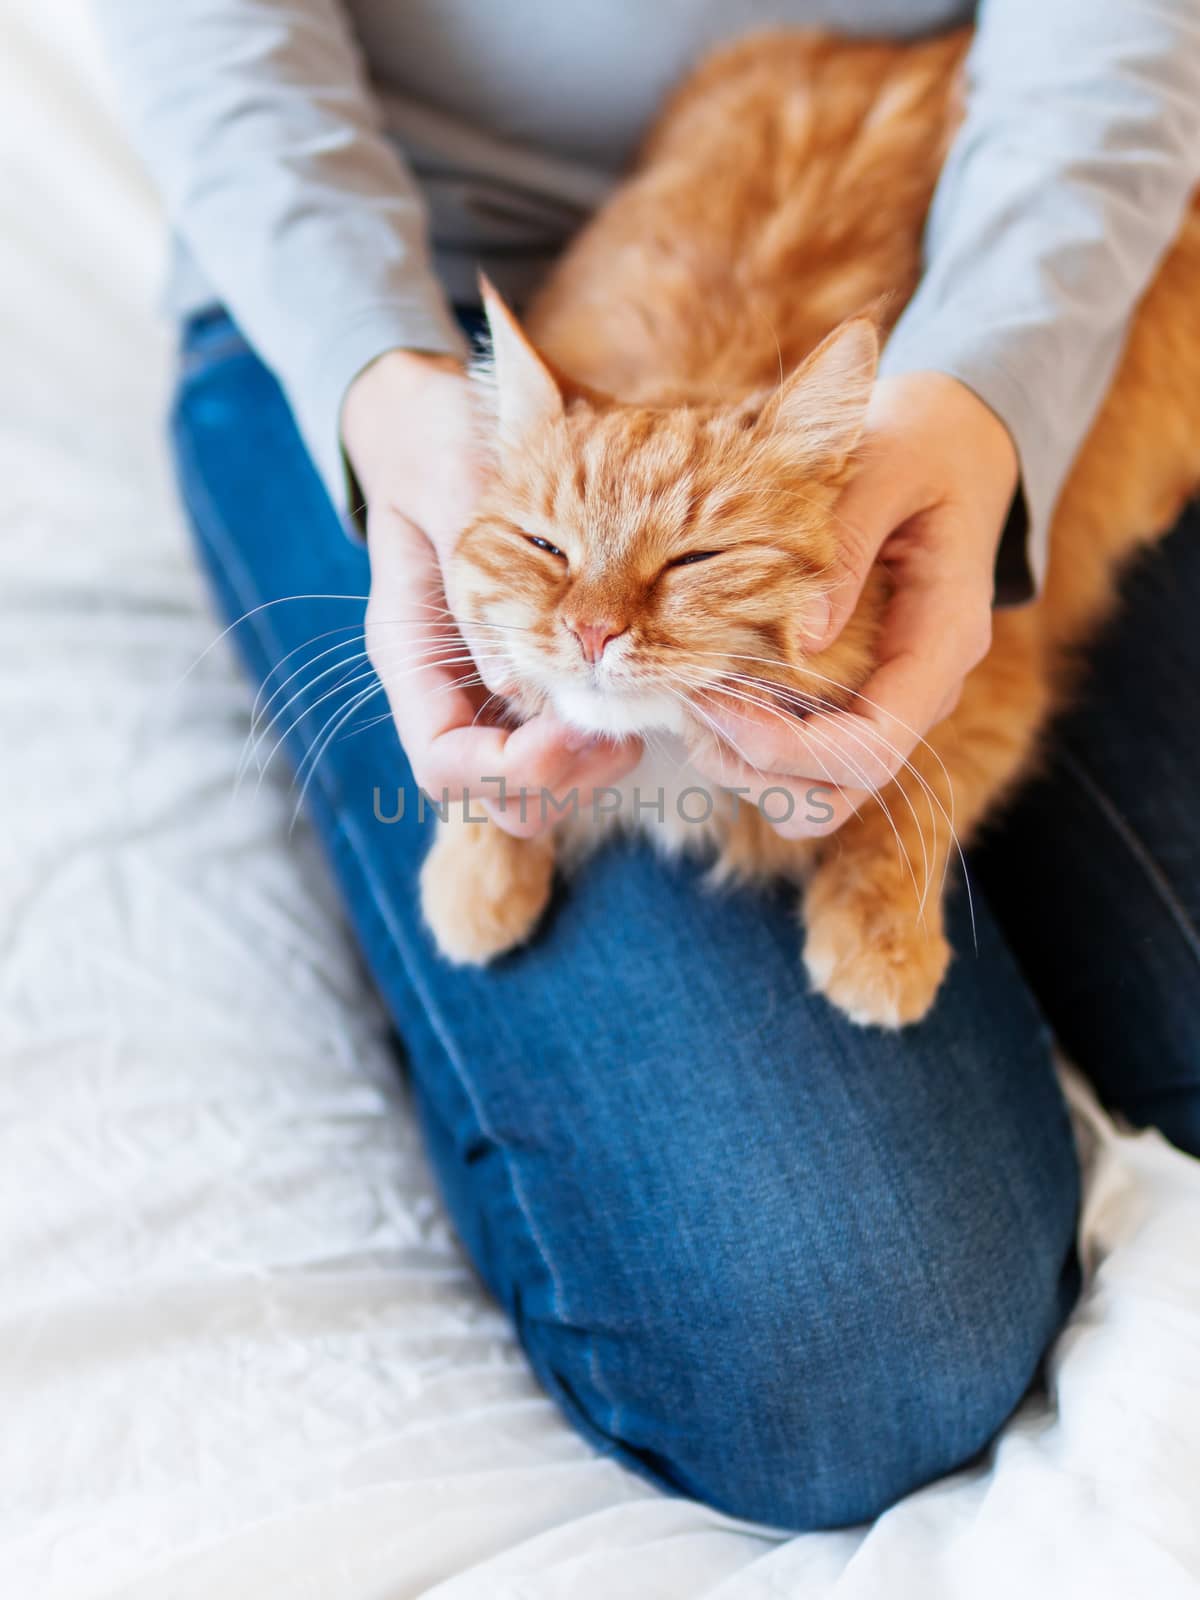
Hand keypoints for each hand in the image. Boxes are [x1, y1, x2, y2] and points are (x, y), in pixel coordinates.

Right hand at [343, 349, 639, 837]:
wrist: (436, 416)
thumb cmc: (440, 441)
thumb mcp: (456, 488)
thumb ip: (482, 580)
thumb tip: (517, 685)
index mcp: (410, 652)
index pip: (443, 761)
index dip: (503, 770)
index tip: (565, 735)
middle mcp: (447, 685)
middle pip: (490, 792)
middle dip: (558, 781)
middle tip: (623, 736)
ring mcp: (488, 685)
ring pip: (532, 781)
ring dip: (588, 770)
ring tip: (642, 718)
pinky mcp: (532, 673)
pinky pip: (561, 739)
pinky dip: (601, 739)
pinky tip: (642, 694)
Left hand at [690, 371, 1018, 836]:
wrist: (956, 439)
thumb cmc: (920, 441)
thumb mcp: (886, 465)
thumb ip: (845, 547)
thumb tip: (799, 641)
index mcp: (943, 639)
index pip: (870, 748)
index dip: (783, 748)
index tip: (708, 698)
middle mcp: (924, 689)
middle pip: (838, 792)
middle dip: (755, 770)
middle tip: (689, 702)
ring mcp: (893, 698)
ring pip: (817, 791)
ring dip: (746, 766)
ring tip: (692, 696)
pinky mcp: (862, 692)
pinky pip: (806, 757)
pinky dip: (751, 745)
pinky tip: (711, 687)